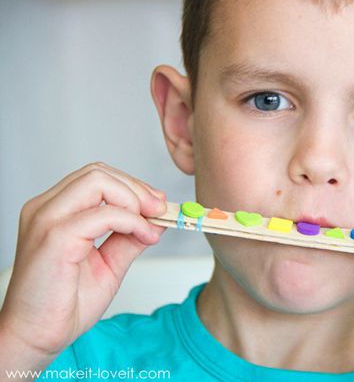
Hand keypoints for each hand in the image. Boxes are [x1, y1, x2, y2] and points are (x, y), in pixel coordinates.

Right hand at [0, 162, 166, 364]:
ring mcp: (47, 220)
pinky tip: (144, 236)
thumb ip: (129, 237)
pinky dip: (132, 221)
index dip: (132, 186)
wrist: (37, 337)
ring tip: (150, 224)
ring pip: (97, 181)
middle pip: (98, 172)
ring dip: (134, 199)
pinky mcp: (55, 238)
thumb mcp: (108, 263)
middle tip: (160, 210)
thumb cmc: (63, 304)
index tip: (158, 204)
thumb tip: (157, 218)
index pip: (96, 177)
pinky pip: (103, 214)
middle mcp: (46, 209)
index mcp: (55, 211)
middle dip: (136, 188)